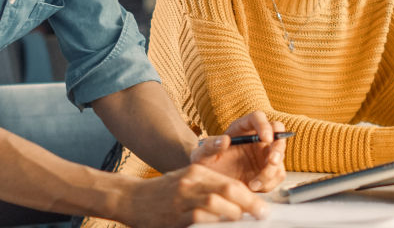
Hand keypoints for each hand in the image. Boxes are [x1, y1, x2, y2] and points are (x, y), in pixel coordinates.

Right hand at [118, 164, 268, 227]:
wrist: (130, 198)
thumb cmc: (162, 192)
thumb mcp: (186, 181)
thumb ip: (210, 189)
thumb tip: (240, 204)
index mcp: (197, 171)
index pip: (231, 183)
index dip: (250, 196)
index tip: (263, 208)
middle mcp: (191, 182)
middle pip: (228, 191)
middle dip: (249, 205)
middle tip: (260, 216)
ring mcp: (181, 199)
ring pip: (215, 205)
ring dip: (232, 216)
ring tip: (240, 223)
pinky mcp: (174, 216)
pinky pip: (199, 220)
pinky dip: (213, 225)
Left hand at [191, 111, 285, 191]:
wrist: (209, 186)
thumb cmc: (205, 165)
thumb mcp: (201, 155)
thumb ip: (210, 146)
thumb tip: (224, 140)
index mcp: (241, 128)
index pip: (257, 117)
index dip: (264, 125)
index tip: (265, 138)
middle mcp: (256, 138)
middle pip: (277, 132)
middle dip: (278, 146)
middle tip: (271, 161)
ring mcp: (264, 154)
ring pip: (280, 156)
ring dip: (272, 170)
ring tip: (254, 183)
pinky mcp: (268, 171)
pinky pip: (277, 174)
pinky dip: (269, 182)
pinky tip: (253, 187)